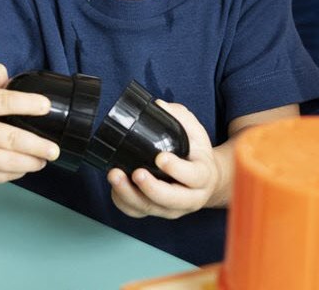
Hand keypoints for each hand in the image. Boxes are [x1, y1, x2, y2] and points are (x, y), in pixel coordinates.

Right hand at [0, 63, 58, 182]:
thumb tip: (12, 79)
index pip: (2, 102)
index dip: (27, 103)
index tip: (46, 106)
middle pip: (10, 139)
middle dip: (37, 145)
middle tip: (54, 149)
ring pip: (7, 162)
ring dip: (32, 162)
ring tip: (45, 159)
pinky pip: (0, 176)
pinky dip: (17, 172)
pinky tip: (25, 166)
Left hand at [108, 100, 219, 218]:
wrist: (201, 179)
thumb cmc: (195, 153)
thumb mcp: (195, 131)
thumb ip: (180, 117)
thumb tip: (158, 106)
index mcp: (203, 176)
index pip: (193, 176)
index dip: (177, 169)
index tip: (161, 158)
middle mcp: (190, 198)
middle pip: (171, 200)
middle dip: (152, 189)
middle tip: (137, 173)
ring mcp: (171, 208)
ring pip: (150, 208)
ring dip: (130, 194)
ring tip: (115, 175)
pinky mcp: (155, 211)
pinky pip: (136, 211)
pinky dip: (123, 200)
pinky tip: (115, 185)